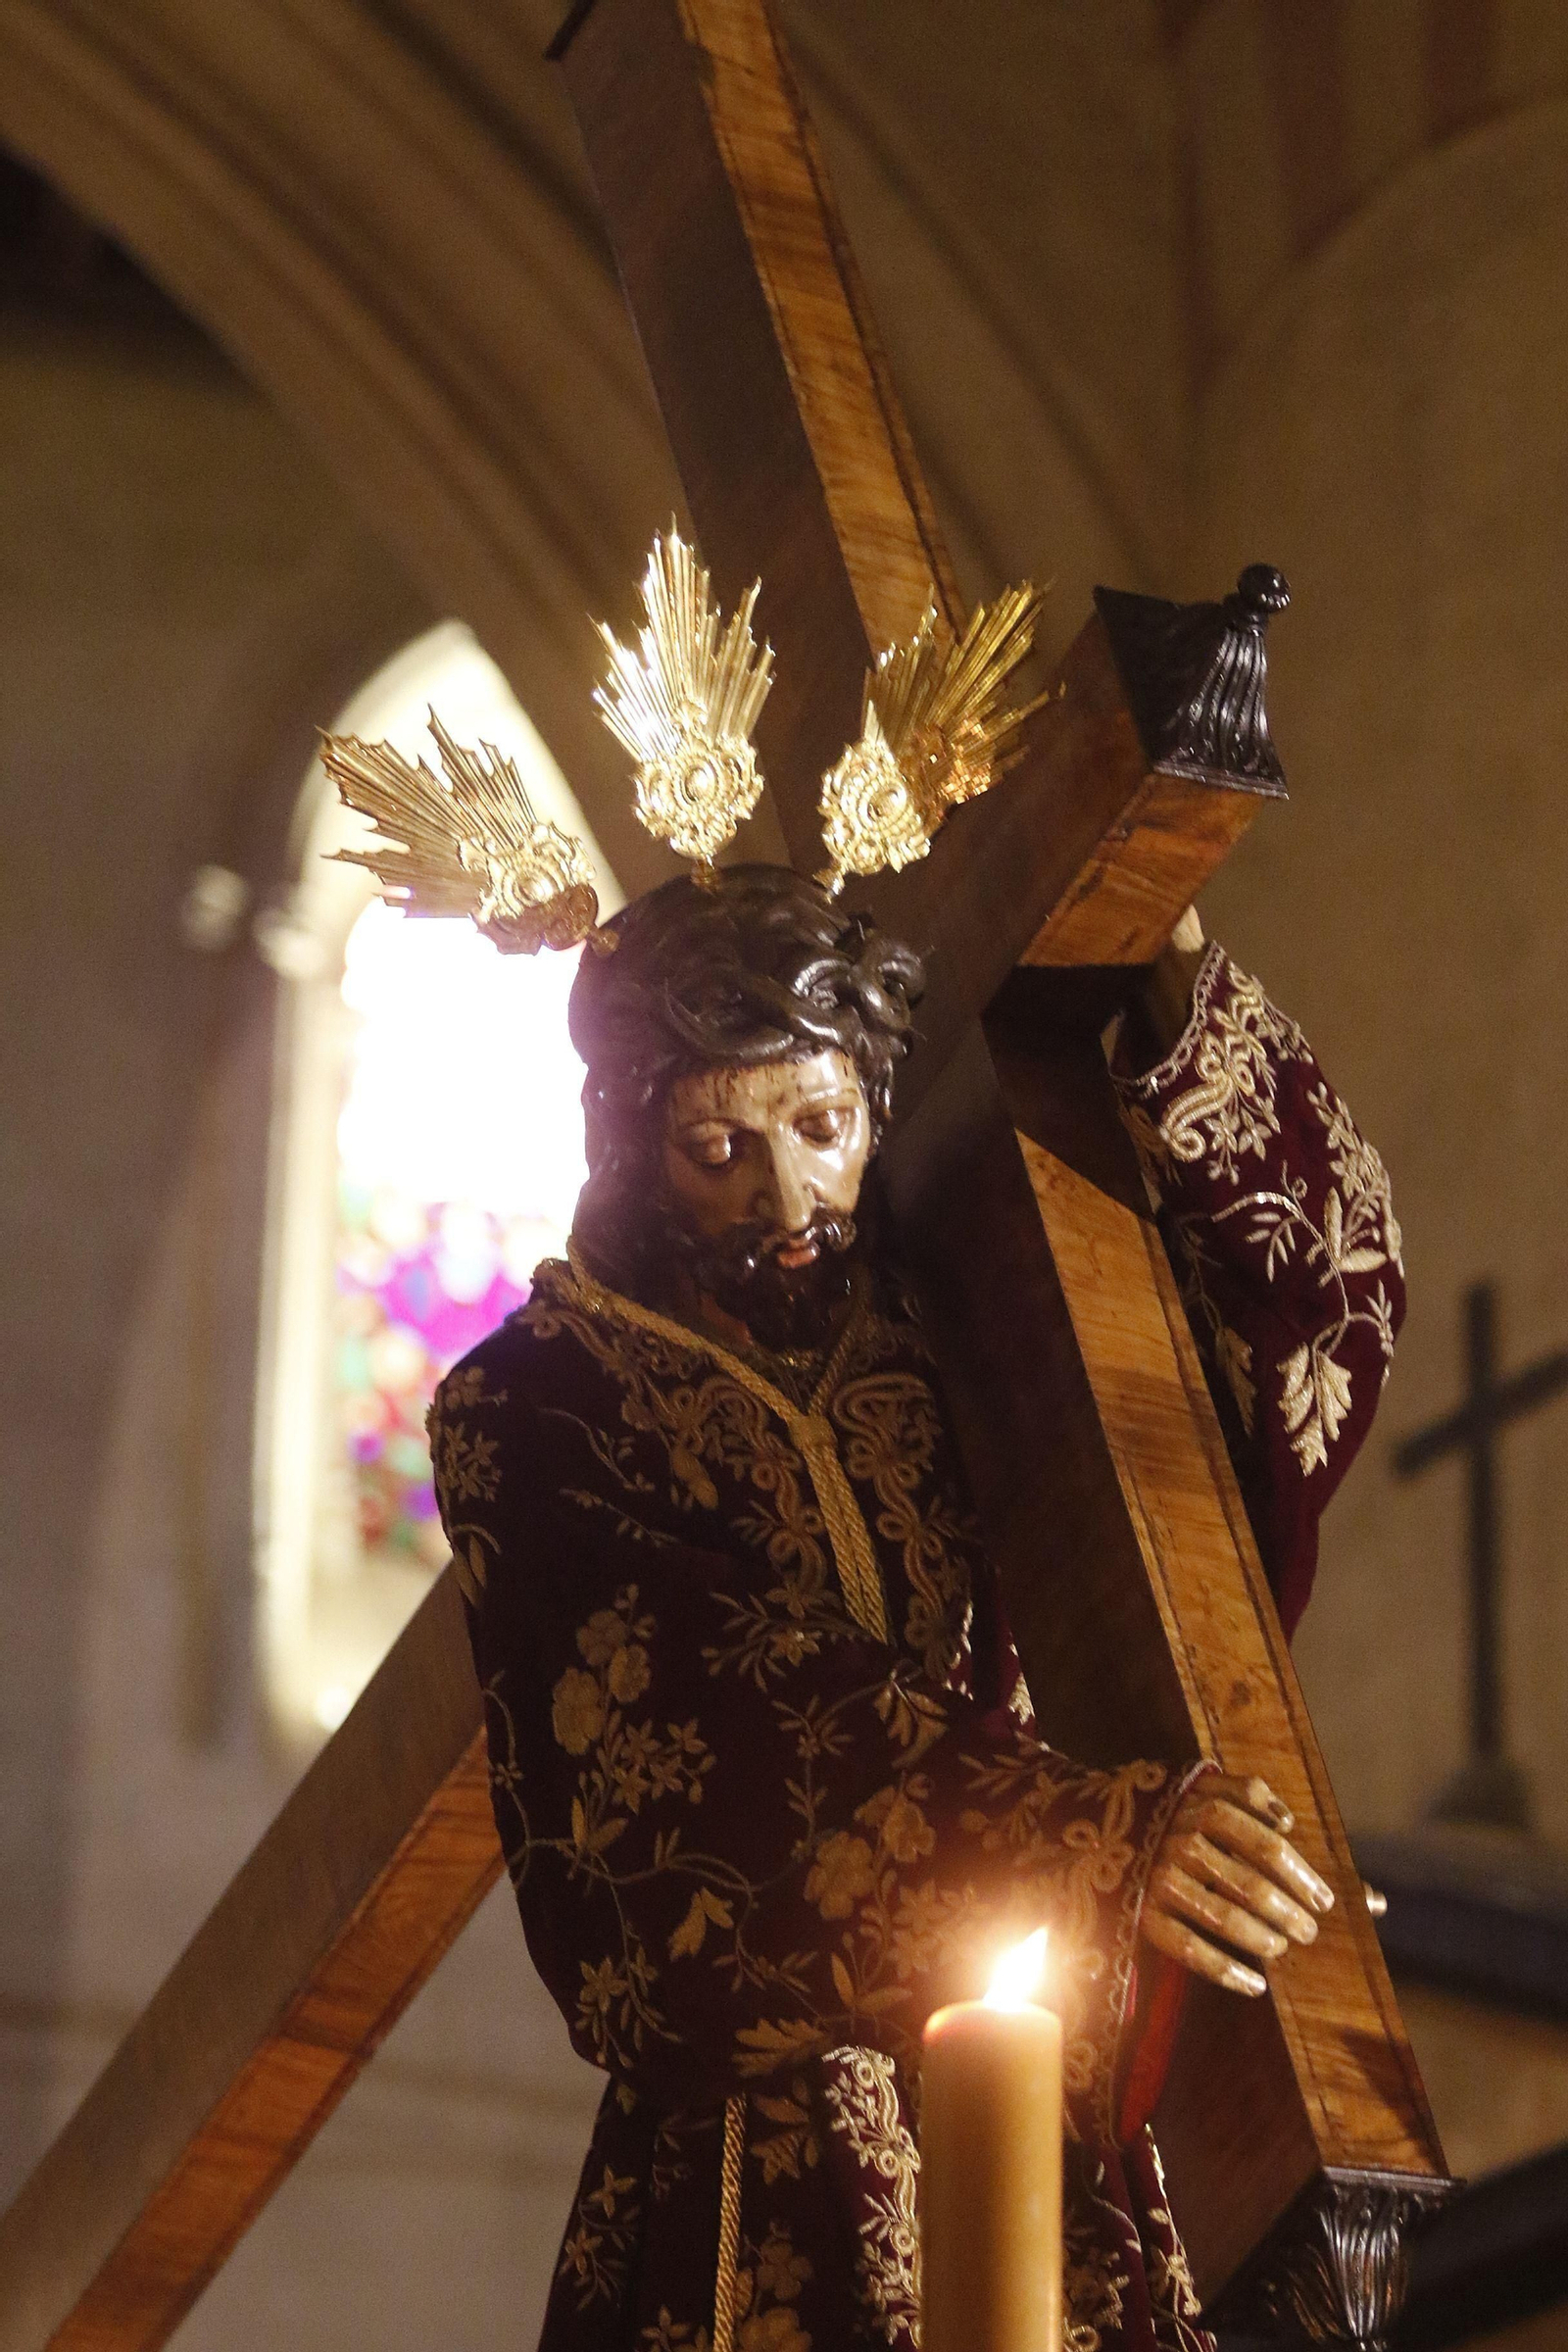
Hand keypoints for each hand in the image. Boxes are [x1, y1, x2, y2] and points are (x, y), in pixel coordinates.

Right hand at [1142, 1773, 1333, 1995]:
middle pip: (1249, 1884)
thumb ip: (1246, 1793)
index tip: (1323, 1900)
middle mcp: (1181, 1843)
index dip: (1299, 1874)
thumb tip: (1289, 1820)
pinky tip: (1255, 1985)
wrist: (1092, 1827)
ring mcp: (1160, 1880)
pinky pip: (1188, 1948)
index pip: (1265, 1845)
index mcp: (1201, 1808)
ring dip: (1261, 1939)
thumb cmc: (1165, 1811)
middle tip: (1309, 1931)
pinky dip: (1225, 1970)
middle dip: (1287, 1912)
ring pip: (1223, 1918)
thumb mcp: (1200, 1786)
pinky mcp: (1142, 1914)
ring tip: (1283, 1948)